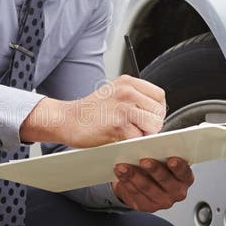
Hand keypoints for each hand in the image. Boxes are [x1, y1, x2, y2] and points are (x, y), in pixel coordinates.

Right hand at [20, 75, 165, 146]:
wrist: (66, 120)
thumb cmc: (90, 112)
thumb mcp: (114, 94)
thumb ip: (135, 99)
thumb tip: (157, 115)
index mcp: (128, 82)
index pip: (159, 95)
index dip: (156, 111)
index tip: (147, 119)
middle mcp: (127, 91)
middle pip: (159, 112)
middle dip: (152, 125)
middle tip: (136, 130)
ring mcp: (123, 106)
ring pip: (153, 125)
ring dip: (144, 135)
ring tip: (128, 134)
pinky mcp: (118, 124)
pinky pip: (138, 138)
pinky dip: (131, 143)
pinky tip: (118, 138)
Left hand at [112, 156, 193, 212]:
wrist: (145, 180)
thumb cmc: (158, 164)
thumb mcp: (163, 156)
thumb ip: (162, 151)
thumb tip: (151, 144)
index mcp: (185, 178)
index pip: (184, 173)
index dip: (179, 167)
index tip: (171, 159)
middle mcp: (176, 192)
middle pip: (165, 181)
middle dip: (154, 170)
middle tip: (143, 160)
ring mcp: (162, 201)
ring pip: (147, 187)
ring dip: (133, 175)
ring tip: (123, 166)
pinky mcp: (147, 206)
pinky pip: (135, 194)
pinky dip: (126, 182)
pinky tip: (120, 173)